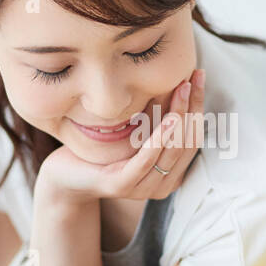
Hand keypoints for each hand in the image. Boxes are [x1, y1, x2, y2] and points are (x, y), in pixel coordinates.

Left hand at [37, 68, 205, 202]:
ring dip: (180, 117)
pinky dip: (160, 138)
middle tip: (195, 77)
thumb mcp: (136, 133)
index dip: (198, 107)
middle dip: (193, 107)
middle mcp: (162, 185)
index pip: (193, 137)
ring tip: (184, 90)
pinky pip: (147, 160)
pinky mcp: (123, 185)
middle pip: (187, 142)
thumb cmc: (102, 149)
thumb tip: (177, 81)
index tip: (199, 77)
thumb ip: (156, 120)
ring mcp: (144, 188)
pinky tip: (169, 118)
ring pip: (172, 150)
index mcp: (170, 173)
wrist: (66, 174)